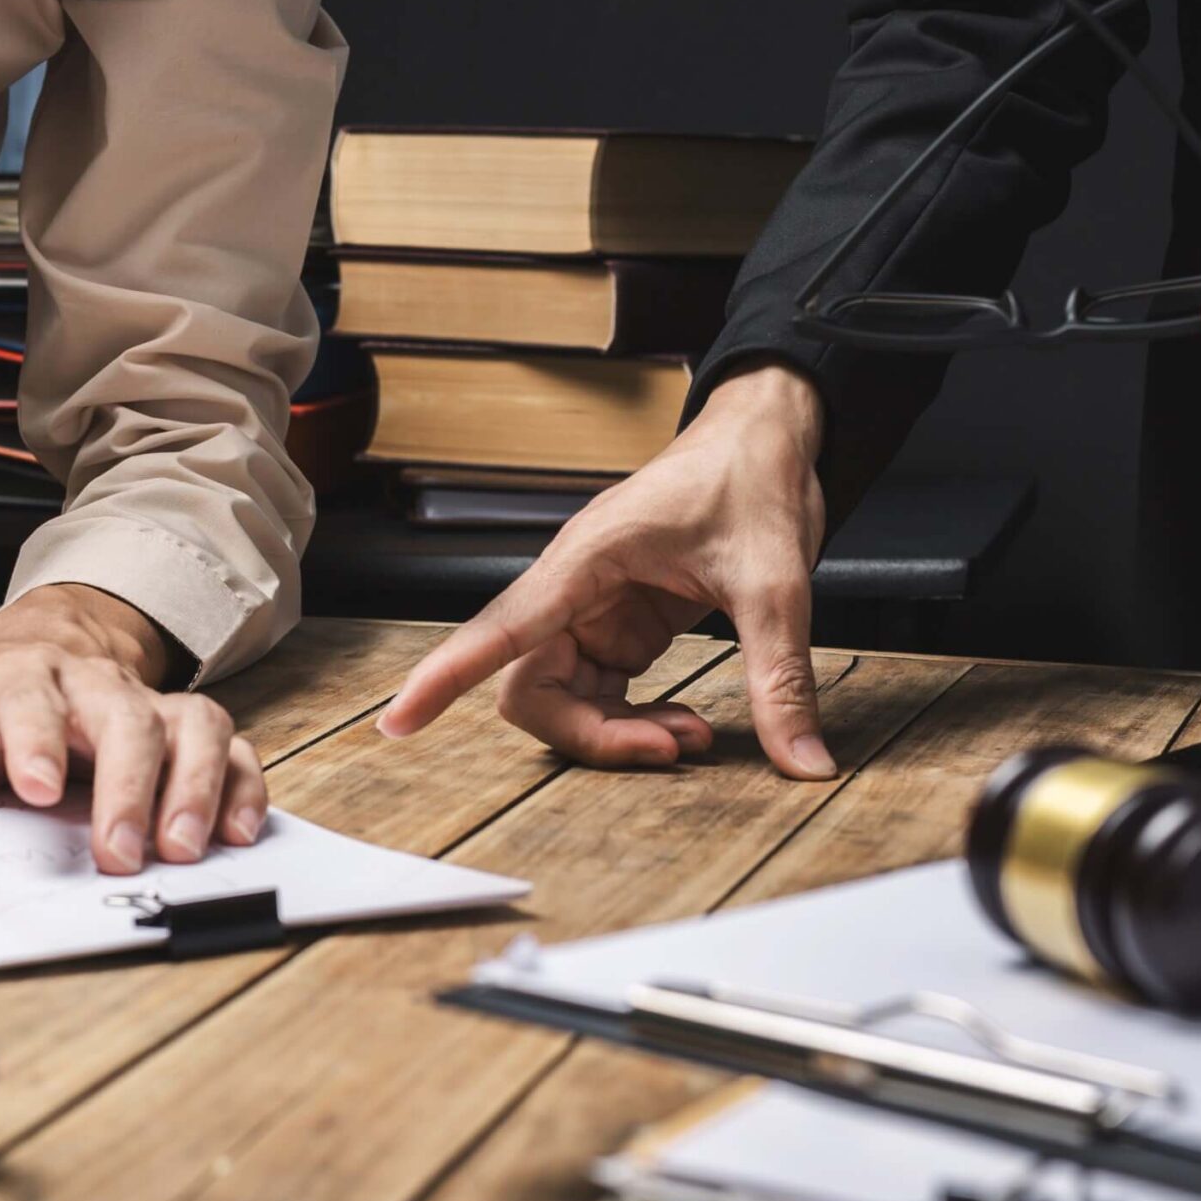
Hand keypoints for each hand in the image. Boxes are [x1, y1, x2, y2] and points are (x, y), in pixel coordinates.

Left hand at [0, 584, 264, 874]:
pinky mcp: (186, 733)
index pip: (29, 700)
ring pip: (193, 725)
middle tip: (121, 851)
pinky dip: (244, 788)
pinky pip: (234, 748)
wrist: (31, 665)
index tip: (38, 790)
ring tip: (181, 851)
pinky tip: (235, 834)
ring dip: (195, 787)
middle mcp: (92, 686)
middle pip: (125, 716)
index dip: (36, 740)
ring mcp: (147, 706)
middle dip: (129, 784)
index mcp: (17, 678)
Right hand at [379, 363, 835, 778]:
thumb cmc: (750, 478)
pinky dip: (636, 721)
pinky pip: (600, 694)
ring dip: (617, 734)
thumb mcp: (776, 582)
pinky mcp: (619, 626)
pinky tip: (687, 724)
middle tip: (672, 748)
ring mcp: (593, 610)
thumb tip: (803, 762)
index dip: (444, 678)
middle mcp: (574, 587)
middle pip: (528, 686)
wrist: (766, 437)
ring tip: (692, 737)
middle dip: (591, 736)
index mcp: (586, 560)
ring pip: (561, 698)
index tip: (397, 723)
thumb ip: (782, 676)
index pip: (497, 628)